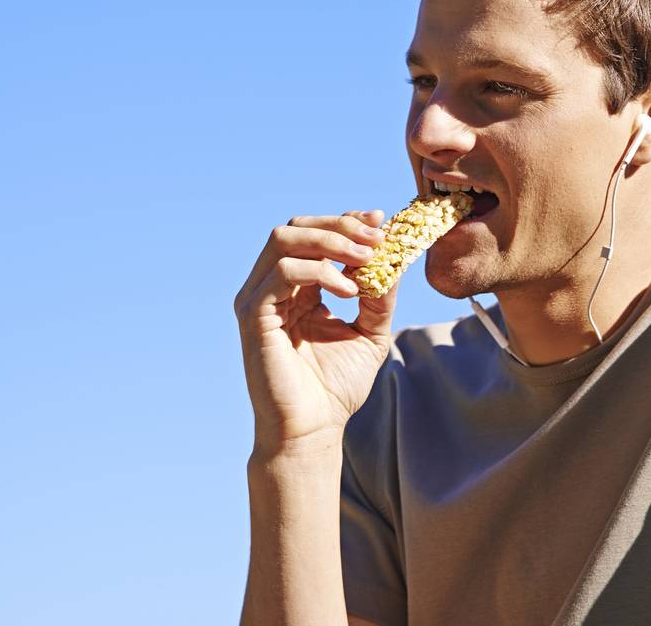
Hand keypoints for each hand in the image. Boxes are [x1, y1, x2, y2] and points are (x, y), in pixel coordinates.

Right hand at [233, 209, 395, 456]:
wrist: (313, 430)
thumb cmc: (335, 387)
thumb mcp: (370, 332)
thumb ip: (380, 296)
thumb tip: (396, 257)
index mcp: (297, 288)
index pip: (314, 234)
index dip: (346, 221)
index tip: (380, 220)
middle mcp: (272, 287)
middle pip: (296, 227)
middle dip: (339, 225)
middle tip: (376, 238)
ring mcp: (259, 299)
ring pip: (284, 240)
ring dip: (329, 241)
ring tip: (364, 260)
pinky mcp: (253, 316)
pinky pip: (282, 273)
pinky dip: (319, 271)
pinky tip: (349, 291)